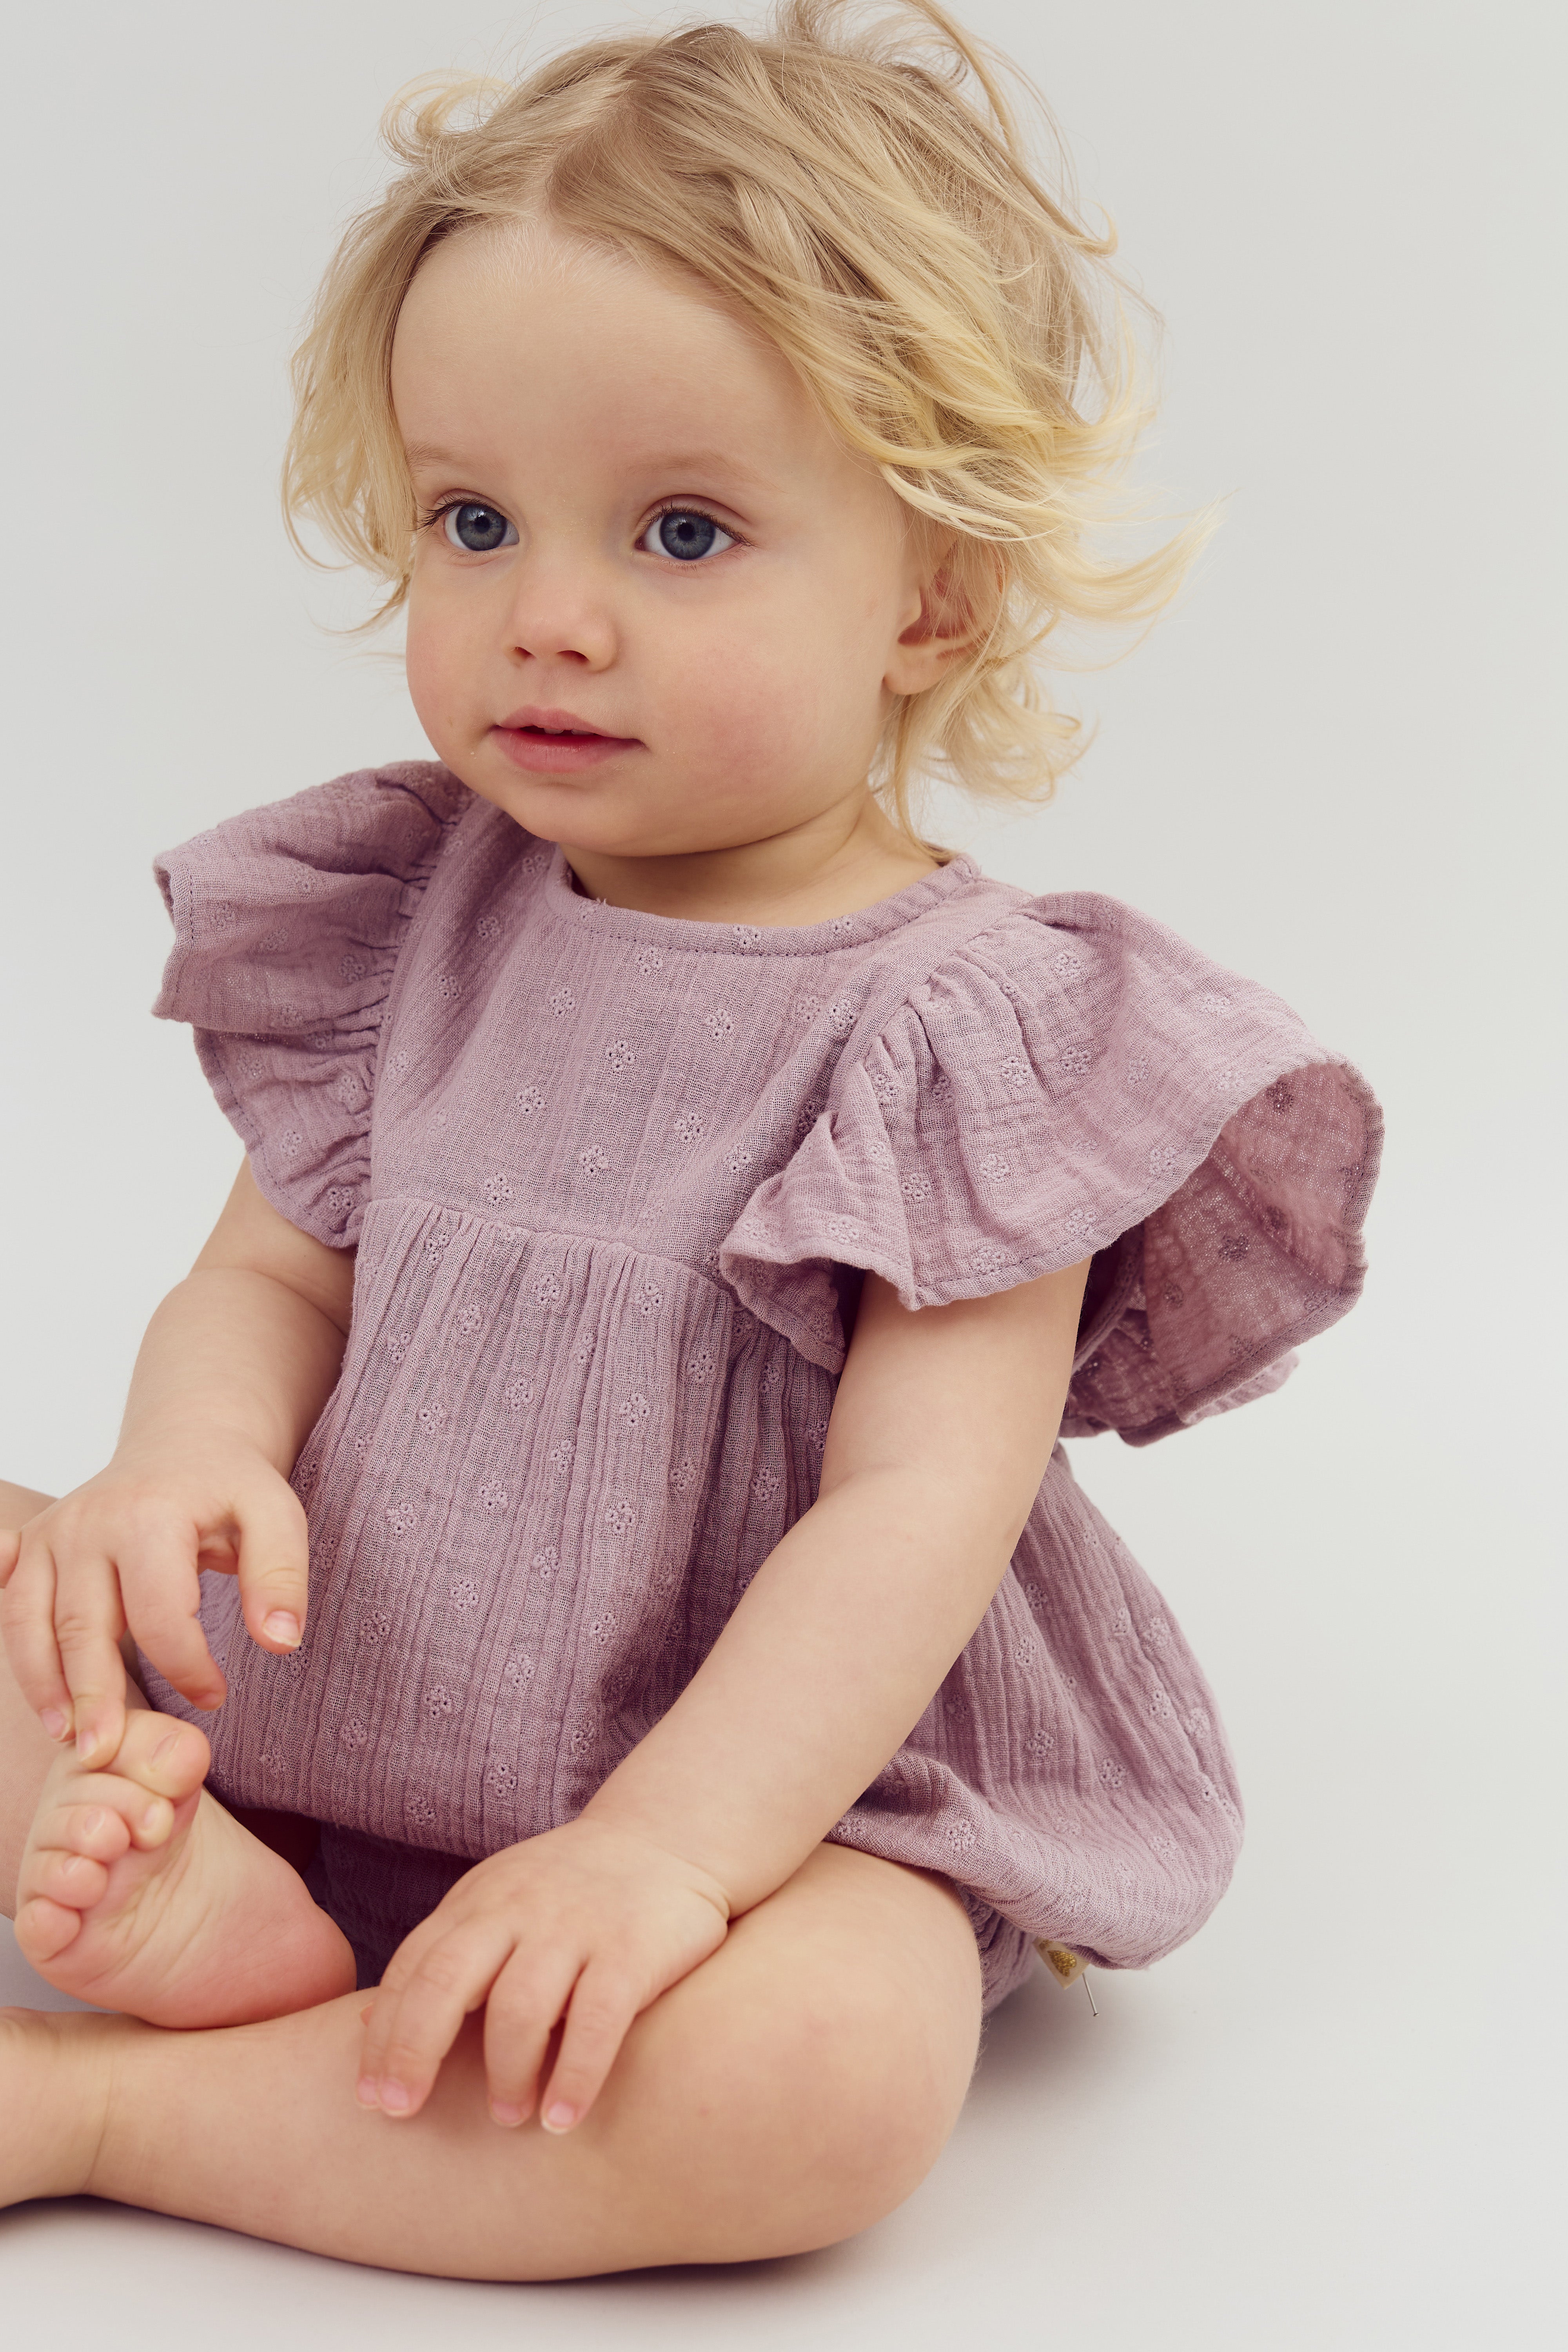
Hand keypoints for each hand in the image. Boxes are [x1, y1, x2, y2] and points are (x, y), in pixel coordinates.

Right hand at [0, 1434, 311, 1768]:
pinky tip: (40, 1697)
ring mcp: (53, 1533)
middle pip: (84, 1626)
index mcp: (149, 1515)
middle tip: (106, 1755)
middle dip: (94, 1696)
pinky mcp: (32, 1543)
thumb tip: (281, 1643)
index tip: (216, 1697)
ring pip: (32, 1623)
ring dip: (47, 1686)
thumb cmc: (231, 1487)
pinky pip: (13, 1607)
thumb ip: (281, 1576)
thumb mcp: (276, 1515)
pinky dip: (21, 1656)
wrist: (184, 1444)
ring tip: (71, 1739)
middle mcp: (89, 1523)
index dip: (187, 1666)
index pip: (159, 1613)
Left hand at [355, 1816, 730, 2131]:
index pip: (413, 1968)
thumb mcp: (496, 1906)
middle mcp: (518, 1909)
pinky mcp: (632, 1948)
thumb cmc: (568, 1892)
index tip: (370, 2100)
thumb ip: (443, 1958)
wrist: (668, 1836)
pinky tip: (562, 2120)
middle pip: (447, 1981)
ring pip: (520, 2006)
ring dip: (504, 2073)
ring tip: (506, 2116)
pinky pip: (597, 2020)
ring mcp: (576, 1926)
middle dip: (414, 2051)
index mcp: (479, 1902)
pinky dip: (575, 2076)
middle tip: (400, 2113)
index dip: (384, 2035)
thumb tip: (363, 2032)